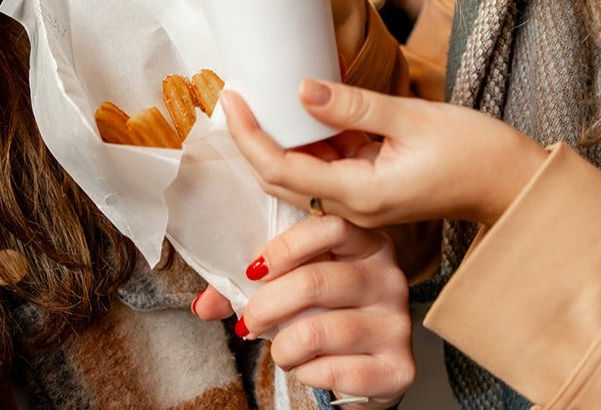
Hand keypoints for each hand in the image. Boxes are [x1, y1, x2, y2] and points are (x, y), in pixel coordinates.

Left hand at [192, 215, 412, 406]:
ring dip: (283, 347)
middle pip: (315, 282)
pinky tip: (309, 368)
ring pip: (318, 330)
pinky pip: (334, 370)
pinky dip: (307, 373)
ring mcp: (398, 323)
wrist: (365, 371)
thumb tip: (202, 306)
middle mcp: (390, 278)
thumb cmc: (323, 317)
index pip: (330, 226)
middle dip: (266, 306)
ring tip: (281, 351)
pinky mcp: (399, 367)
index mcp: (367, 244)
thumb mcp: (290, 289)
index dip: (285, 247)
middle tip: (249, 323)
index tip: (253, 270)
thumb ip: (246, 289)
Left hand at [222, 84, 548, 228]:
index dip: (250, 136)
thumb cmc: (476, 151)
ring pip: (302, 178)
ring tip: (257, 100)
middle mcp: (355, 207)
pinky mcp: (373, 192)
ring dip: (277, 143)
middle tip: (232, 97)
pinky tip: (302, 114)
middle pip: (281, 180)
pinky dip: (309, 146)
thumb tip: (302, 88)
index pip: (282, 169)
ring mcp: (363, 203)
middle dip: (252, 141)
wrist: (513, 184)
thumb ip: (354, 105)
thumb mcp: (413, 118)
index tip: (231, 99)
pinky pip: (328, 172)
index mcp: (361, 194)